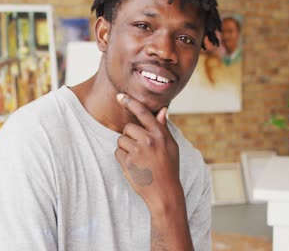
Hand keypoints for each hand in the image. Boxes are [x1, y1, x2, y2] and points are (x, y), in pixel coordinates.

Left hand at [114, 93, 181, 210]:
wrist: (164, 192)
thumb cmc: (168, 168)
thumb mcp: (171, 147)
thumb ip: (163, 128)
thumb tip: (163, 110)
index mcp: (160, 134)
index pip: (143, 113)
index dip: (131, 102)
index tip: (120, 96)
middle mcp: (149, 140)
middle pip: (128, 128)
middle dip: (129, 136)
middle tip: (139, 149)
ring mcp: (138, 151)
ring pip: (121, 140)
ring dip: (125, 148)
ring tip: (138, 160)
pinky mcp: (128, 162)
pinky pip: (117, 153)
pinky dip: (122, 159)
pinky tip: (134, 166)